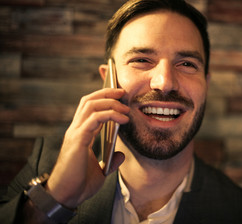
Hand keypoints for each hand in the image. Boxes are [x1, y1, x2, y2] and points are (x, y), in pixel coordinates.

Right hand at [45, 88, 129, 208]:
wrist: (67, 197)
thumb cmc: (79, 184)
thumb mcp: (101, 171)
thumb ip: (110, 161)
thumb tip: (121, 155)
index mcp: (80, 134)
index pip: (89, 107)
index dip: (104, 97)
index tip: (120, 96)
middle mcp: (76, 130)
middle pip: (89, 100)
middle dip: (107, 92)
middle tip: (123, 92)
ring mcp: (75, 133)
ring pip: (90, 105)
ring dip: (110, 102)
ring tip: (125, 107)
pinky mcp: (78, 140)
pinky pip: (94, 119)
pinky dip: (110, 115)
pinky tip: (123, 120)